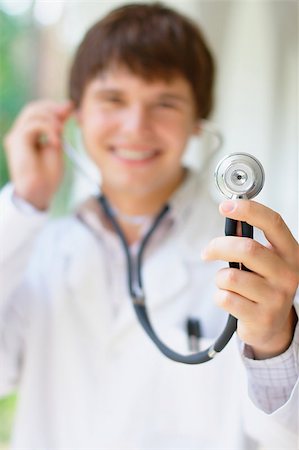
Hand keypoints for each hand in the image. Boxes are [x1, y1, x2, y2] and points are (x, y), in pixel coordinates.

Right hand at [4, 100, 73, 209]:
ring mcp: (16, 137)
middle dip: (53, 109)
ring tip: (60, 134)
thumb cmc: (48, 175)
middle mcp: (19, 134)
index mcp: (28, 135)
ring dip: (51, 120)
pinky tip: (56, 142)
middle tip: (67, 115)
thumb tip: (67, 107)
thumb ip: (59, 127)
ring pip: (32, 113)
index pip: (38, 111)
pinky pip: (32, 125)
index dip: (54, 107)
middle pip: (33, 108)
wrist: (39, 192)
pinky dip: (48, 130)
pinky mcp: (16, 141)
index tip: (71, 108)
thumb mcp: (57, 145)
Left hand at [202, 200, 298, 358]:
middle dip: (219, 247)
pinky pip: (225, 298)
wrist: (272, 326)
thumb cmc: (263, 285)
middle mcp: (288, 274)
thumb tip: (231, 214)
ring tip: (227, 284)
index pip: (273, 223)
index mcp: (290, 253)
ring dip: (219, 278)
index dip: (249, 210)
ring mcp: (276, 297)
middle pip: (247, 249)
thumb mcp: (264, 261)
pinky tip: (231, 300)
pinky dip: (220, 296)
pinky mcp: (261, 317)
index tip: (225, 206)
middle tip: (207, 252)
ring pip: (230, 276)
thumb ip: (249, 239)